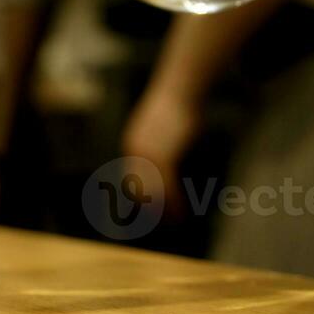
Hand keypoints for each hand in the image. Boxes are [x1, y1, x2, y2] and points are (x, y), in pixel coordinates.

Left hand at [121, 86, 201, 217]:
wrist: (180, 90)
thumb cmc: (176, 107)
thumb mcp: (162, 125)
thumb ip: (160, 141)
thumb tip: (165, 154)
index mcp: (133, 145)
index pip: (132, 180)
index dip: (143, 198)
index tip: (153, 213)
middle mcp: (135, 152)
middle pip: (140, 189)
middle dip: (152, 209)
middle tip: (166, 224)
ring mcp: (147, 156)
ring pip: (153, 192)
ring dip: (164, 211)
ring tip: (176, 223)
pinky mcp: (162, 156)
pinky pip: (166, 187)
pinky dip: (173, 203)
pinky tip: (181, 213)